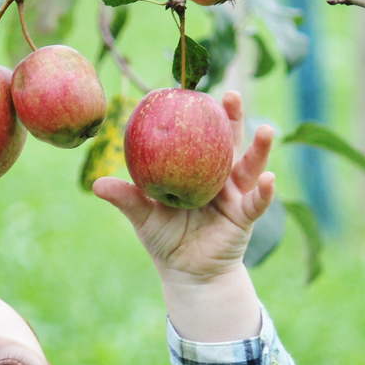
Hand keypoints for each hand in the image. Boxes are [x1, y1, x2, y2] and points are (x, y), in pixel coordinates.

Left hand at [95, 89, 272, 341]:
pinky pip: (257, 201)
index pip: (198, 135)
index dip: (197, 113)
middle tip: (232, 94)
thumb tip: (96, 183)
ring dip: (260, 148)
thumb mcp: (144, 217)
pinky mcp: (245, 216)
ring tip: (266, 131)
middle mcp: (220, 176)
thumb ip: (127, 198)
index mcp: (196, 169)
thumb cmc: (165, 240)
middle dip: (233, 117)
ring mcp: (236, 194)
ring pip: (250, 166)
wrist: (188, 274)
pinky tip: (268, 179)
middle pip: (228, 140)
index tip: (192, 90)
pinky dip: (264, 191)